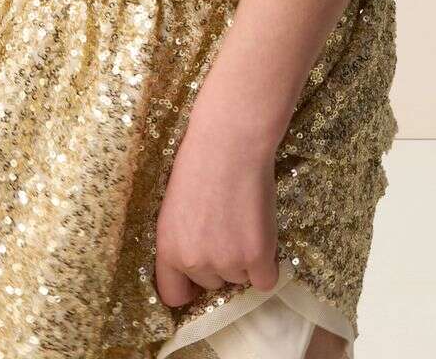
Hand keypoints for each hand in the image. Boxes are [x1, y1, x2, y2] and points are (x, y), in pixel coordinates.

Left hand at [154, 95, 280, 308]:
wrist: (230, 140)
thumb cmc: (200, 161)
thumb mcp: (175, 206)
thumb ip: (183, 240)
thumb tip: (197, 265)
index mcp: (168, 249)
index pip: (173, 295)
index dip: (189, 288)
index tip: (200, 277)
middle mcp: (194, 262)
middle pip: (213, 284)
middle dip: (220, 263)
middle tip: (227, 226)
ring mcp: (227, 261)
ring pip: (240, 278)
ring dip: (245, 259)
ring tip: (243, 218)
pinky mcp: (257, 256)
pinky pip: (265, 281)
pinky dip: (268, 265)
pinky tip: (262, 234)